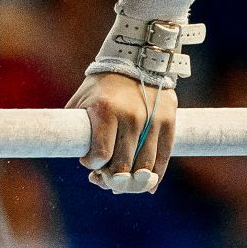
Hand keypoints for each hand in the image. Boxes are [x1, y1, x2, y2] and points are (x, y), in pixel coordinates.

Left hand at [65, 72, 176, 193]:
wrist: (135, 61)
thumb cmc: (101, 87)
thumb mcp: (81, 101)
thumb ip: (77, 128)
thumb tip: (79, 160)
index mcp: (105, 110)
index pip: (101, 154)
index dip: (93, 165)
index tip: (90, 163)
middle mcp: (131, 116)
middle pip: (123, 165)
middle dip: (112, 177)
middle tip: (106, 176)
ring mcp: (152, 120)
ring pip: (144, 166)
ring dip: (133, 182)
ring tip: (123, 181)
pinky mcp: (169, 122)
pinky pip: (164, 158)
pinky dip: (156, 176)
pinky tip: (148, 186)